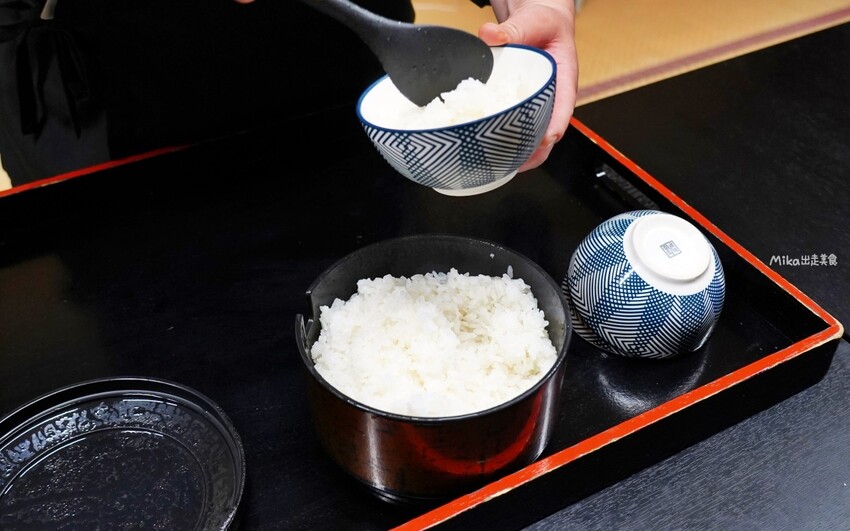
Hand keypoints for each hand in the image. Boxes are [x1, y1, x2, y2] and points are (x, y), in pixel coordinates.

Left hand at [479, 0, 577, 171]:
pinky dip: (506, 139)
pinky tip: (491, 149)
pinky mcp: (524, 106)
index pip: (563, 109)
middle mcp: (553, 97)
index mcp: (563, 80)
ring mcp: (538, 104)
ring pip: (534, 136)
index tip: (544, 141)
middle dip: (535, 152)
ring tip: (501, 165)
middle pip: (548, 132)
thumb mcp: (533, 22)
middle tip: (515, 164)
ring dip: (520, 152)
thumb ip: (513, 29)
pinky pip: (518, 127)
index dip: (554, 127)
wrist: (539, 22)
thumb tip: (489, 35)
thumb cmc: (544, 24)